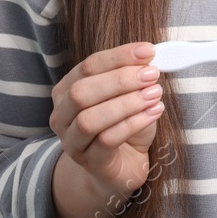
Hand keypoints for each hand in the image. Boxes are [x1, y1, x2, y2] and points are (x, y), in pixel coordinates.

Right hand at [50, 42, 165, 198]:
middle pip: (82, 92)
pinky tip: (153, 112)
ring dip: (126, 103)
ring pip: (90, 119)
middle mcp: (62, 115)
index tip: (148, 51)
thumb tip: (150, 57)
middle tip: (151, 74)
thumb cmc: (124, 126)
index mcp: (67, 90)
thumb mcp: (129, 95)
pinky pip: (107, 140)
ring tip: (154, 94)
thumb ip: (135, 76)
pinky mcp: (90, 162)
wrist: (120, 166)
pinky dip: (133, 123)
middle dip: (119, 80)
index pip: (88, 66)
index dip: (118, 56)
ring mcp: (72, 141)